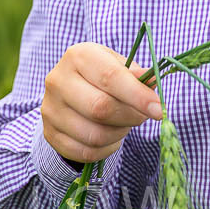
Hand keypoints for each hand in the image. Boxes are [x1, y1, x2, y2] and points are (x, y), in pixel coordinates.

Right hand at [41, 42, 161, 164]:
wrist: (67, 90)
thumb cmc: (99, 74)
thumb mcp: (117, 64)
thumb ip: (135, 74)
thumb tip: (153, 81)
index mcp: (78, 56)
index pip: (110, 77)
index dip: (138, 96)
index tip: (159, 110)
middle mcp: (58, 80)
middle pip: (101, 108)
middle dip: (130, 116)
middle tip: (143, 116)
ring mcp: (50, 109)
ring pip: (94, 135)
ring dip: (119, 134)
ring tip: (124, 123)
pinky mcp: (50, 134)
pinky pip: (86, 152)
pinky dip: (106, 148)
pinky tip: (111, 137)